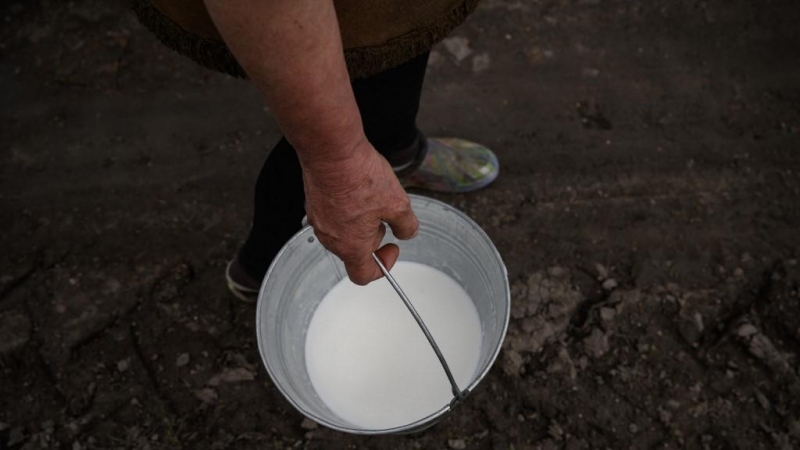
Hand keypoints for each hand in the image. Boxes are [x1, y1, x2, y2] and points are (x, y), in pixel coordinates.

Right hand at [302, 138, 418, 284]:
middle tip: (384, 215)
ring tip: (370, 198)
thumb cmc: (360, 176)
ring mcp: (318, 221)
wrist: (331, 149)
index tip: (392, 247)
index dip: (382, 267)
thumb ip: (407, 225)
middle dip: (372, 238)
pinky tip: (356, 188)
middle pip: (353, 252)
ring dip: (359, 224)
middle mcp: (331, 238)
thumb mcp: (398, 203)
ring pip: (342, 233)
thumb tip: (407, 232)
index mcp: (352, 246)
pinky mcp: (313, 203)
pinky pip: (332, 216)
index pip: (363, 276)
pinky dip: (345, 210)